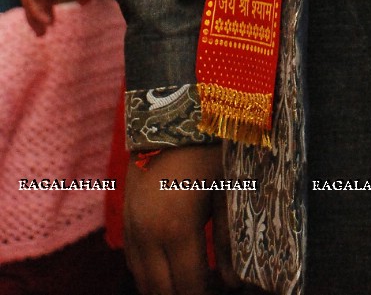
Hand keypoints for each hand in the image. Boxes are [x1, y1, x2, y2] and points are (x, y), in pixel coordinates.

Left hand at [21, 0, 106, 34]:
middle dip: (35, 19)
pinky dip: (35, 12)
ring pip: (29, 1)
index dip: (46, 12)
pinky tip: (46, 21)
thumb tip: (80, 2)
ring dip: (33, 18)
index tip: (52, 26)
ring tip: (43, 31)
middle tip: (42, 35)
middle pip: (34, 1)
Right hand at [125, 143, 240, 294]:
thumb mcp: (227, 190)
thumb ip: (227, 241)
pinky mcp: (125, 214)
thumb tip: (231, 283)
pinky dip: (149, 273)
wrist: (172, 106)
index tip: (222, 294)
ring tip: (191, 283)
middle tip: (207, 289)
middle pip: (161, 290)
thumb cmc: (208, 146)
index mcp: (176, 230)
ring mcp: (132, 225)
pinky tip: (170, 269)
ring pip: (142, 279)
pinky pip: (132, 259)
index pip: (188, 287)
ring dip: (164, 288)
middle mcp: (147, 234)